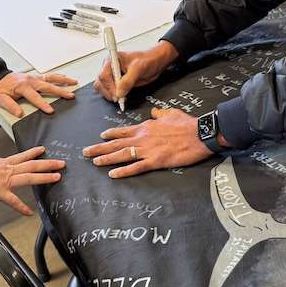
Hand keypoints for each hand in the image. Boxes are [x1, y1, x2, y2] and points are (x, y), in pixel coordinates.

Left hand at [0, 71, 76, 116]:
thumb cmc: (0, 88)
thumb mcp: (0, 98)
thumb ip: (10, 106)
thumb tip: (19, 113)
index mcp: (22, 86)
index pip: (34, 97)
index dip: (43, 104)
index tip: (50, 110)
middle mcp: (30, 80)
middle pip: (48, 86)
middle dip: (60, 91)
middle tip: (70, 96)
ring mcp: (34, 77)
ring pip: (51, 78)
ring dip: (63, 80)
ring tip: (74, 82)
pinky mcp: (36, 77)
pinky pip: (49, 76)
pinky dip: (58, 76)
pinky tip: (65, 78)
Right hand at [0, 147, 64, 214]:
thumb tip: (1, 166)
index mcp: (5, 163)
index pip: (23, 156)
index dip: (34, 153)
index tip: (44, 150)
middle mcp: (8, 169)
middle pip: (32, 164)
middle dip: (48, 163)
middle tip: (61, 163)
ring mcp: (6, 180)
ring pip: (29, 177)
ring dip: (44, 177)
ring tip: (56, 177)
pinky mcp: (0, 192)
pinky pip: (13, 201)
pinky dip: (22, 207)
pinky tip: (29, 212)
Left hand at [83, 107, 211, 177]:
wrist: (199, 133)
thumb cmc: (187, 124)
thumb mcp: (171, 112)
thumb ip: (159, 113)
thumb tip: (153, 112)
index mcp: (146, 126)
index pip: (123, 130)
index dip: (111, 134)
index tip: (100, 137)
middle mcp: (143, 137)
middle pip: (117, 143)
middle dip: (100, 148)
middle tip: (85, 152)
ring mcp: (148, 150)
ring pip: (122, 154)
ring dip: (106, 158)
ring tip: (94, 162)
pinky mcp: (156, 161)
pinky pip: (136, 167)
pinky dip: (123, 171)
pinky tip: (113, 174)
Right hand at [95, 41, 177, 104]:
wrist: (156, 62)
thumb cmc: (148, 59)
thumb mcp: (139, 68)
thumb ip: (128, 81)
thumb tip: (119, 92)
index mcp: (112, 59)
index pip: (103, 75)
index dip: (109, 86)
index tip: (117, 94)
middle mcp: (110, 67)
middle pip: (100, 83)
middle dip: (108, 92)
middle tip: (119, 98)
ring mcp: (113, 75)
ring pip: (103, 88)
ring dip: (110, 95)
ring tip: (121, 98)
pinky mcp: (117, 82)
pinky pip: (110, 91)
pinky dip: (114, 96)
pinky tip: (122, 97)